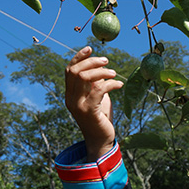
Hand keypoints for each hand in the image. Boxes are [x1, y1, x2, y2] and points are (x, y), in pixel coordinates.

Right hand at [65, 46, 123, 160]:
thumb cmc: (100, 118)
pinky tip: (119, 84)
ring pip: (85, 78)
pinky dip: (111, 84)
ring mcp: (78, 105)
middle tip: (106, 61)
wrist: (101, 140)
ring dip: (102, 72)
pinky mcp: (89, 111)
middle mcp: (70, 99)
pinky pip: (99, 90)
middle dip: (92, 62)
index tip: (90, 48)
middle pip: (76, 71)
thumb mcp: (96, 97)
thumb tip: (99, 66)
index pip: (69, 70)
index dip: (78, 57)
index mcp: (70, 94)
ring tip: (114, 74)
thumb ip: (94, 84)